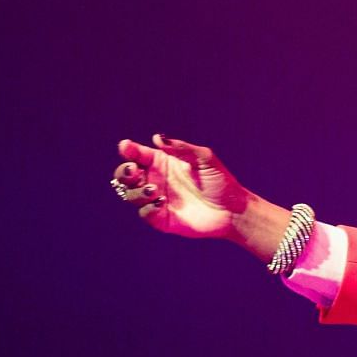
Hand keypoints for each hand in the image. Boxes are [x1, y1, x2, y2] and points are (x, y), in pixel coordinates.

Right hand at [110, 134, 254, 241]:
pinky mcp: (161, 218)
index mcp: (163, 162)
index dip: (129, 150)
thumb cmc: (220, 181)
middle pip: (126, 176)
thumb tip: (157, 138)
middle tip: (133, 170)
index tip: (126, 147)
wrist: (232, 210)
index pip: (138, 154)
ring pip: (131, 194)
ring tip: (154, 189)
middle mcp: (155, 180)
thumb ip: (181, 149)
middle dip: (124, 172)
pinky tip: (162, 202)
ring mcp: (156, 200)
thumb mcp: (204, 159)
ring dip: (137, 191)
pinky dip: (148, 208)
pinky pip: (144, 213)